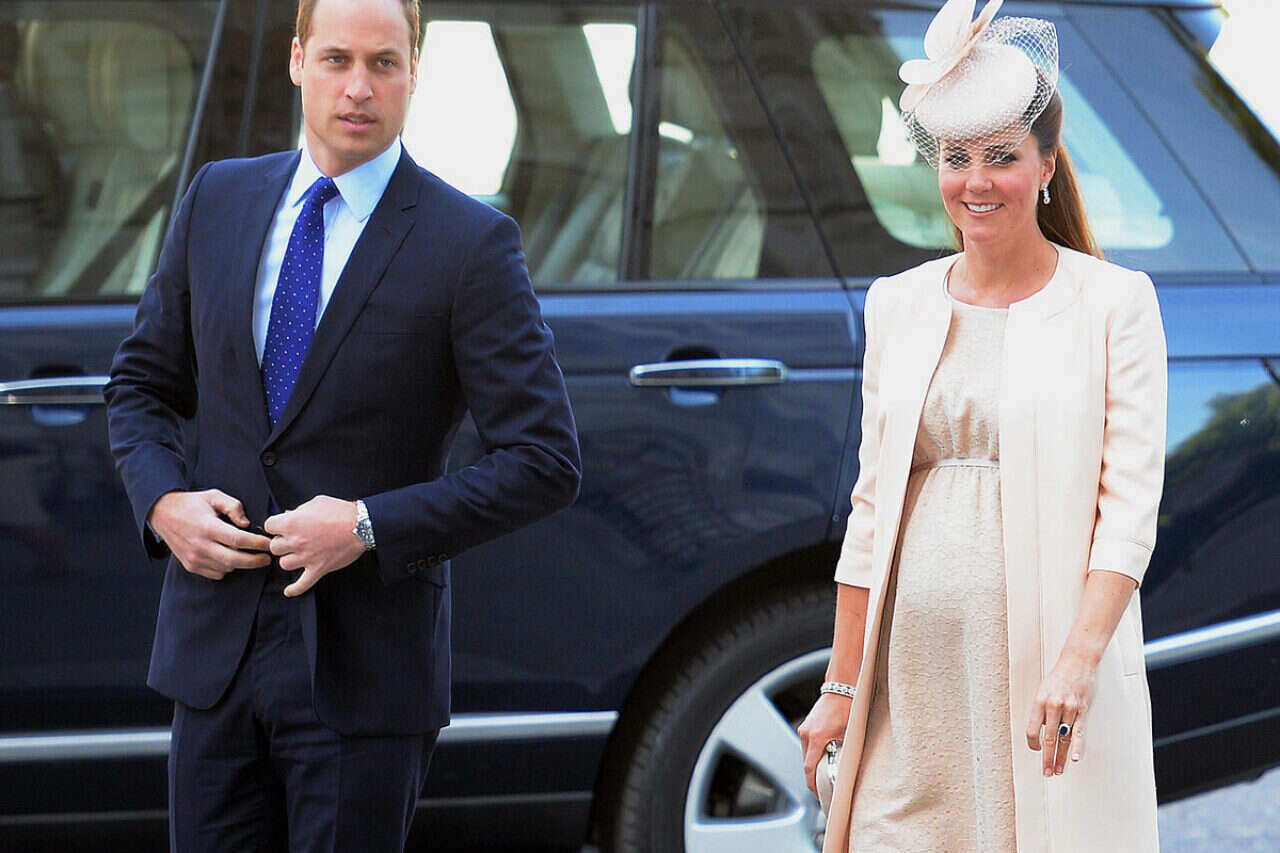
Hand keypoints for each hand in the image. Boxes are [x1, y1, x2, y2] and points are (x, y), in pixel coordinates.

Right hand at [148, 490, 272, 579]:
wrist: (162, 514)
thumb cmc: (191, 504)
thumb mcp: (214, 496)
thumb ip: (233, 506)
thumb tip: (246, 524)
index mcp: (207, 527)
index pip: (238, 540)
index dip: (257, 544)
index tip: (269, 544)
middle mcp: (200, 545)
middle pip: (234, 560)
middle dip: (255, 561)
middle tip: (267, 558)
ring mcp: (194, 558)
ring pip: (226, 568)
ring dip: (241, 564)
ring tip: (249, 555)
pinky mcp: (191, 566)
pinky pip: (216, 573)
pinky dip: (227, 568)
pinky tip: (229, 557)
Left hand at [265, 496, 365, 596]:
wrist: (362, 526)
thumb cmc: (341, 512)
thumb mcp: (316, 502)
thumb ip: (299, 510)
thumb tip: (289, 515)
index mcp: (292, 523)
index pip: (269, 526)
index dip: (276, 526)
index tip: (282, 526)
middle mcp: (296, 542)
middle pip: (274, 548)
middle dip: (282, 543)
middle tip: (291, 540)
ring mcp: (307, 557)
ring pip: (284, 564)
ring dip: (289, 559)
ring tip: (297, 555)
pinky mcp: (318, 569)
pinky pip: (302, 584)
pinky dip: (295, 589)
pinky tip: (289, 591)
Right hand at [797, 692, 852, 796]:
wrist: (840, 689)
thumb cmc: (847, 708)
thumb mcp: (849, 734)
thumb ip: (844, 752)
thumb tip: (846, 770)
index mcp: (816, 738)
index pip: (809, 768)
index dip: (812, 784)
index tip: (817, 793)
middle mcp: (806, 734)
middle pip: (806, 763)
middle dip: (814, 776)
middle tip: (824, 787)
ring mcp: (804, 729)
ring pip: (806, 754)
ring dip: (814, 763)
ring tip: (826, 770)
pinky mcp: (806, 726)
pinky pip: (807, 745)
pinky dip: (814, 752)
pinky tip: (825, 754)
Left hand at [1026, 650, 1094, 776]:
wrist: (1077, 663)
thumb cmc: (1058, 678)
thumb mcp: (1042, 691)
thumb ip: (1040, 711)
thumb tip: (1039, 732)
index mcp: (1039, 702)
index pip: (1032, 729)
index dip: (1032, 743)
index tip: (1035, 750)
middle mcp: (1053, 706)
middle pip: (1048, 738)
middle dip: (1046, 758)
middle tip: (1046, 772)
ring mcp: (1069, 709)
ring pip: (1064, 739)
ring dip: (1061, 757)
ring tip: (1058, 770)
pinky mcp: (1082, 710)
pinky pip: (1079, 732)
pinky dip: (1077, 746)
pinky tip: (1074, 758)